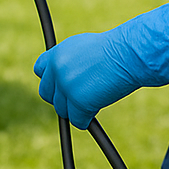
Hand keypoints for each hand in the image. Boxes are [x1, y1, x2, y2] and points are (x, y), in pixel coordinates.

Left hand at [33, 0, 168, 128]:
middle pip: (47, 93)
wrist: (129, 54)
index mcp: (58, 53)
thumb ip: (68, 61)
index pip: (40, 70)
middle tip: (79, 97)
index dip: (51, 79)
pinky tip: (98, 107)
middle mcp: (57, 69)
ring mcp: (66, 86)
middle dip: (62, 98)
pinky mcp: (78, 102)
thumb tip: (60, 77)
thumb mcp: (84, 47)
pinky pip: (77, 121)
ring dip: (76, 109)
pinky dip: (87, 120)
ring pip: (62, 110)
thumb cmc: (114, 49)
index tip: (60, 85)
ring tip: (95, 97)